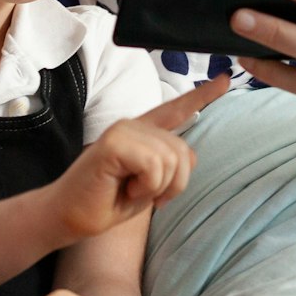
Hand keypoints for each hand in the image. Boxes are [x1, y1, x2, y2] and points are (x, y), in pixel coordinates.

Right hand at [49, 77, 226, 241]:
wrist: (69, 217)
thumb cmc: (106, 203)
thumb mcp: (149, 187)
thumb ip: (169, 166)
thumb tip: (190, 154)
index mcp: (142, 134)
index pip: (175, 110)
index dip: (202, 96)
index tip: (225, 79)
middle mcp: (133, 125)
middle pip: (183, 151)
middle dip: (173, 184)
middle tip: (143, 194)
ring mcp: (122, 130)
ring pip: (170, 160)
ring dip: (157, 188)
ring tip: (131, 190)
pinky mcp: (113, 143)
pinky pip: (153, 165)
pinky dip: (146, 186)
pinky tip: (125, 189)